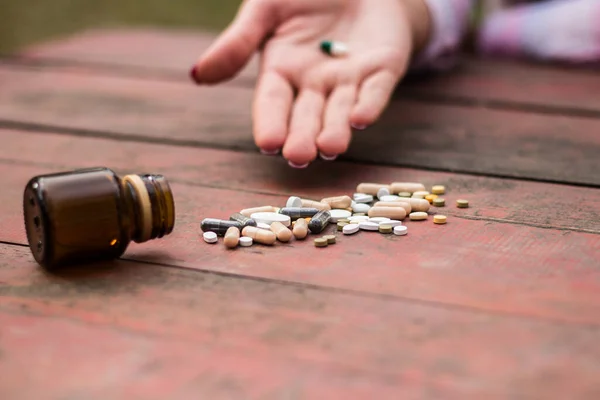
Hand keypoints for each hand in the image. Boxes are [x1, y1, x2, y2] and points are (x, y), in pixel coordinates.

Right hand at [191, 0, 429, 166]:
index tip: (268, 143)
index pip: (273, 103)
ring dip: (336, 130)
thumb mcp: (265, 9)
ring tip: (329, 148)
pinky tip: (362, 119)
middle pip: (306, 115)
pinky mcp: (383, 68)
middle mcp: (314, 83)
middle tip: (298, 156)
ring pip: (340, 110)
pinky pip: (376, 88)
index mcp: (282, 72)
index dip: (270, 122)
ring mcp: (349, 79)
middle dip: (302, 136)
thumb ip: (237, 42)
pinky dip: (370, 103)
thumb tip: (198, 74)